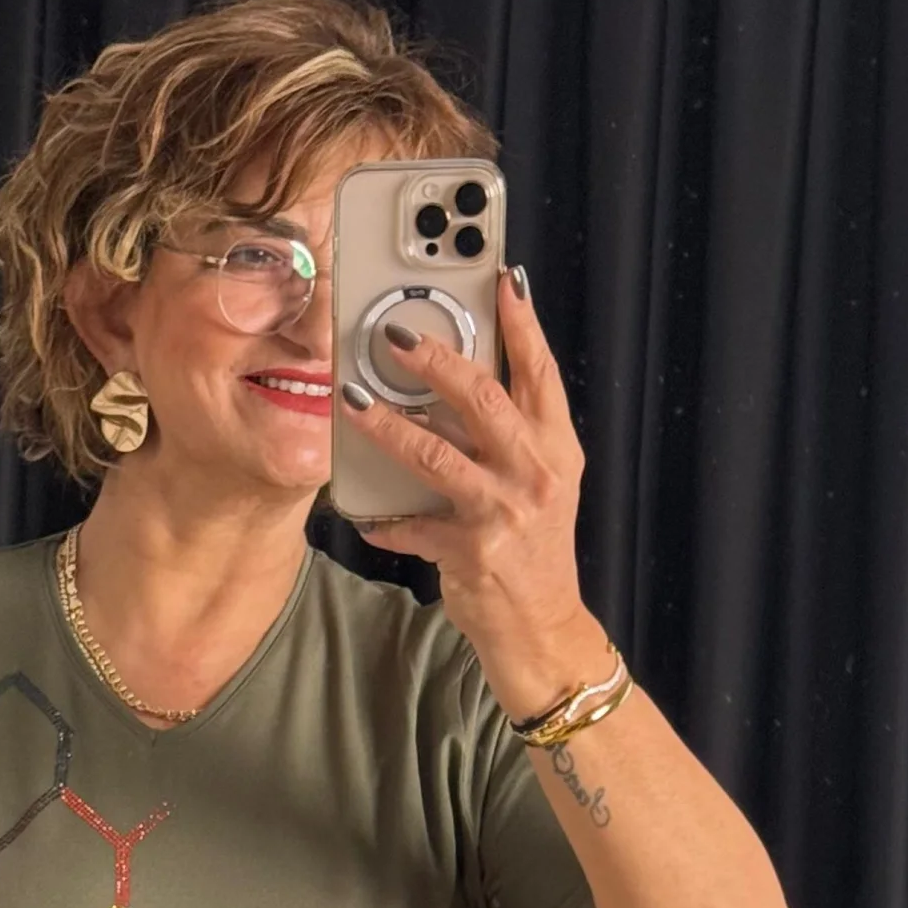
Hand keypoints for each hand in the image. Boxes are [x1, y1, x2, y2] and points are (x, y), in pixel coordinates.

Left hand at [344, 266, 608, 718]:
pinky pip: (413, 525)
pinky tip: (361, 513)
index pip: (540, 372)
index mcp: (555, 447)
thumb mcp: (539, 483)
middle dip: (435, 359)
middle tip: (394, 334)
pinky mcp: (471, 550)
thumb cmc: (534, 548)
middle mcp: (534, 472)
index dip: (522, 323)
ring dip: (388, 426)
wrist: (542, 628)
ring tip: (351, 403)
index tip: (501, 279)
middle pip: (482, 397)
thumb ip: (512, 434)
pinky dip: (383, 520)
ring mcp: (503, 511)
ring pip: (436, 453)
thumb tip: (461, 379)